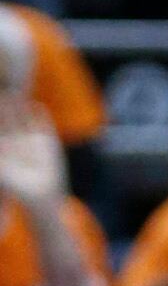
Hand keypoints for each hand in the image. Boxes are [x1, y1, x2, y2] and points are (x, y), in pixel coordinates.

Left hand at [0, 96, 66, 215]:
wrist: (42, 195)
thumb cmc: (17, 187)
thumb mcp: (1, 172)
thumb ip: (0, 156)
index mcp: (2, 144)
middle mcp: (14, 138)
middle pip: (7, 116)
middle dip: (4, 105)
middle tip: (0, 91)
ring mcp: (30, 137)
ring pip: (23, 115)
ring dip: (19, 105)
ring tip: (15, 92)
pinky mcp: (45, 138)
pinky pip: (42, 121)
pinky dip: (39, 114)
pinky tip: (36, 106)